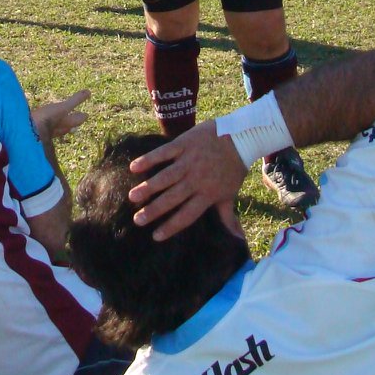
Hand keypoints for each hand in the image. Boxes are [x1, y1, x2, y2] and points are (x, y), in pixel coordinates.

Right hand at [31, 89, 89, 143]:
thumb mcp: (63, 107)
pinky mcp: (38, 131)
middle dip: (71, 123)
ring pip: (57, 128)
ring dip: (59, 125)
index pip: (78, 120)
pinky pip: (45, 128)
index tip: (86, 114)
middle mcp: (59, 129)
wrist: (30, 131)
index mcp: (67, 123)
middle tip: (74, 120)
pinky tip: (43, 124)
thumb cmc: (48, 119)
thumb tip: (89, 91)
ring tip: (59, 121)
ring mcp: (48, 132)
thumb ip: (75, 100)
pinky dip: (47, 125)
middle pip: (68, 126)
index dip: (82, 116)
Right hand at [126, 122, 247, 240]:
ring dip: (148, 187)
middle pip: (172, 198)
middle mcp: (196, 180)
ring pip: (165, 177)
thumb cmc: (234, 167)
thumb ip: (228, 215)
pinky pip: (164, 153)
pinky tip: (134, 167)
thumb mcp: (231, 193)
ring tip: (132, 197)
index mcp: (207, 194)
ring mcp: (189, 161)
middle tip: (137, 220)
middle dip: (154, 210)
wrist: (242, 136)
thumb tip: (237, 238)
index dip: (171, 226)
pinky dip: (149, 159)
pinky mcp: (184, 144)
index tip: (155, 236)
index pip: (187, 215)